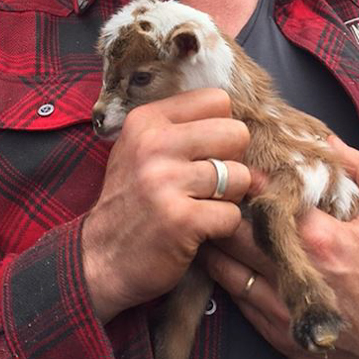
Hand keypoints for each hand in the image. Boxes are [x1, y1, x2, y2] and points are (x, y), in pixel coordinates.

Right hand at [82, 88, 252, 322]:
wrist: (98, 259)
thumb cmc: (132, 204)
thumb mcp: (147, 156)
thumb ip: (197, 140)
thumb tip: (259, 158)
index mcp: (146, 120)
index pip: (217, 100)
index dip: (219, 130)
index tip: (200, 154)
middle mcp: (154, 144)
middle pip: (236, 133)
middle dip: (232, 162)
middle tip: (206, 185)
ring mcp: (166, 182)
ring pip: (240, 176)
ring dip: (228, 198)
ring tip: (200, 207)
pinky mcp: (180, 219)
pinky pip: (232, 214)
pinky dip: (222, 227)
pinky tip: (197, 230)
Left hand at [201, 136, 358, 358]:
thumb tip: (327, 140)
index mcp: (323, 240)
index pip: (263, 199)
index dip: (246, 179)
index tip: (240, 165)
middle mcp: (296, 275)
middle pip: (233, 234)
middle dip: (222, 209)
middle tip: (219, 191)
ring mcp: (284, 309)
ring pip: (226, 268)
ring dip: (217, 242)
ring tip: (214, 221)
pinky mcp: (279, 335)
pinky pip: (236, 300)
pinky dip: (228, 276)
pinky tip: (228, 258)